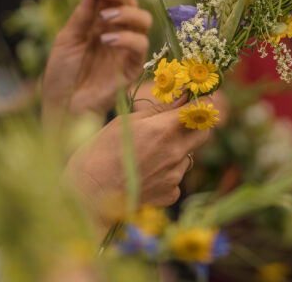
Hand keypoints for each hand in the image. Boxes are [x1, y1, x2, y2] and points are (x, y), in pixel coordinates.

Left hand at [43, 0, 151, 116]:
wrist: (62, 107)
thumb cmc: (61, 75)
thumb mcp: (67, 39)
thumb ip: (82, 14)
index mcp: (100, 25)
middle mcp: (117, 34)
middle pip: (133, 5)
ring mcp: (126, 51)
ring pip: (143, 22)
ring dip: (127, 13)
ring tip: (105, 17)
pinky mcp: (132, 68)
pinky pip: (140, 46)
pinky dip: (126, 37)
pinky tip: (106, 39)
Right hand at [64, 98, 209, 223]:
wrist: (88, 194)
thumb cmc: (100, 152)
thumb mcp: (125, 122)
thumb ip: (158, 110)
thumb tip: (181, 96)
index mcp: (164, 130)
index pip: (199, 111)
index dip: (199, 103)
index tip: (194, 100)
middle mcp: (175, 153)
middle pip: (203, 133)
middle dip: (195, 125)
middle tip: (177, 123)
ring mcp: (175, 176)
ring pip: (188, 156)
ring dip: (177, 151)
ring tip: (147, 155)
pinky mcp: (170, 194)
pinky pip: (176, 177)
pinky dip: (166, 173)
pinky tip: (144, 173)